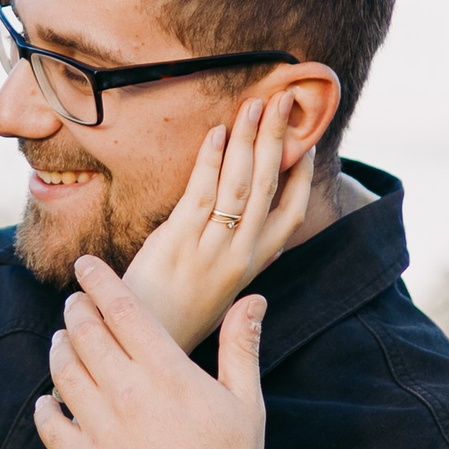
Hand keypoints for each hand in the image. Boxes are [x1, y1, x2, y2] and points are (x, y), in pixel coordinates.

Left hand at [34, 257, 265, 448]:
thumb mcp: (247, 403)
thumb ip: (241, 346)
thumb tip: (253, 300)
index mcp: (165, 371)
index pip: (121, 309)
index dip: (98, 280)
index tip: (85, 265)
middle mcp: (126, 392)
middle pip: (85, 333)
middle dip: (75, 310)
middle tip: (74, 303)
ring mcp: (98, 427)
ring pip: (62, 371)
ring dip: (58, 349)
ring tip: (61, 341)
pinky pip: (49, 424)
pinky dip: (44, 407)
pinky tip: (47, 402)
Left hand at [120, 95, 317, 353]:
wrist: (143, 349)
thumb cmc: (176, 320)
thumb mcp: (218, 294)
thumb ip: (235, 259)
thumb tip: (247, 230)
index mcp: (254, 266)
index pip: (291, 214)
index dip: (301, 176)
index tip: (306, 142)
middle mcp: (240, 255)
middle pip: (268, 186)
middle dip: (278, 138)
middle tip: (283, 98)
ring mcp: (210, 248)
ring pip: (240, 184)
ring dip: (249, 139)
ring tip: (256, 104)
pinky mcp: (178, 243)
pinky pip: (201, 193)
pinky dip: (211, 161)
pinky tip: (217, 134)